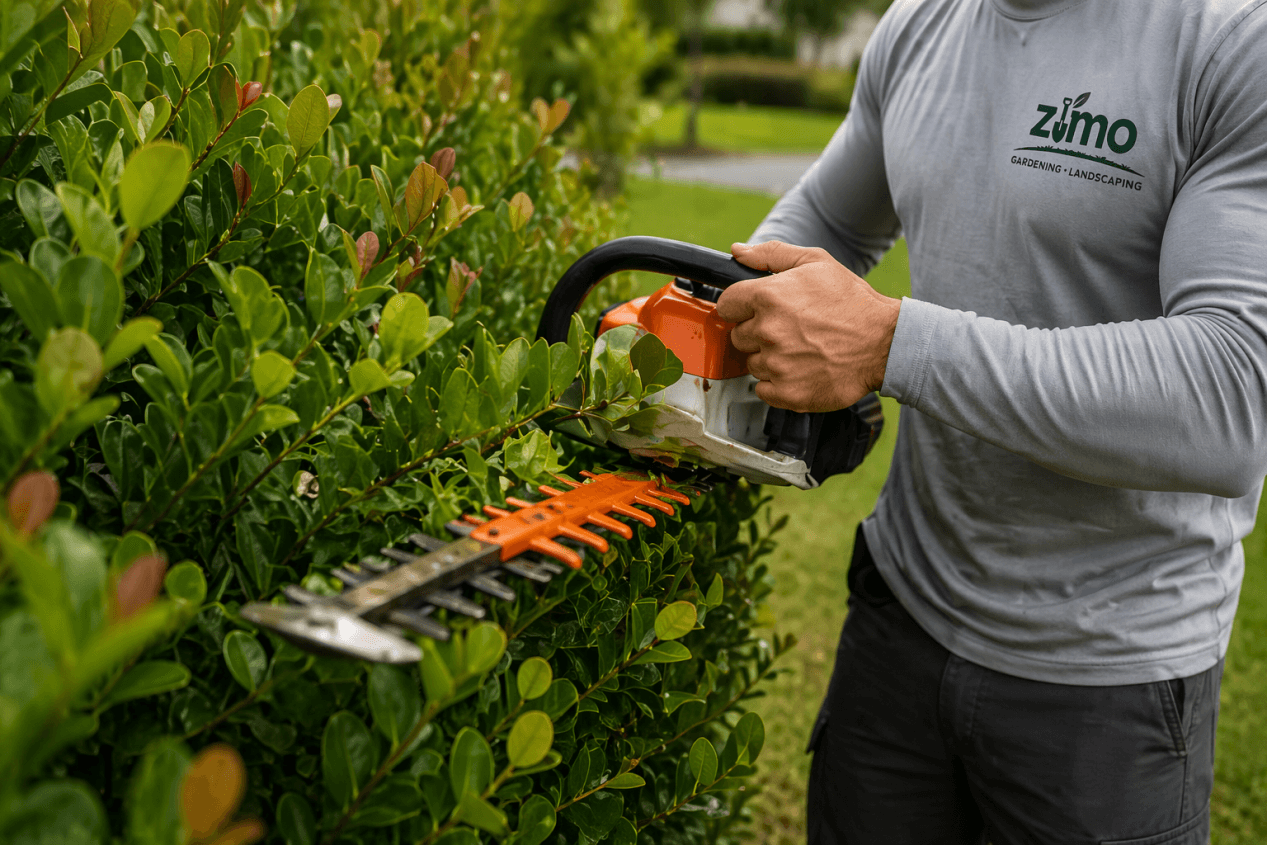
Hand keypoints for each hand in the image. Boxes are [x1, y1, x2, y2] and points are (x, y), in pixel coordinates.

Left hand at [715, 241, 901, 411]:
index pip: (725, 306)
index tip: (755, 311)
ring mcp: (776, 365)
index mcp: (768, 296)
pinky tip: (801, 369)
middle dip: (758, 333)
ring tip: (800, 349)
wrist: (885, 343)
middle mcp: (768, 331)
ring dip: (769, 358)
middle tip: (789, 330)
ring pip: (752, 363)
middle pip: (738, 336)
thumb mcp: (815, 262)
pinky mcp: (787, 393)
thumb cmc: (852, 303)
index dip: (740, 307)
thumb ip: (770, 255)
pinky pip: (763, 389)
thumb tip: (737, 251)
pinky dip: (778, 383)